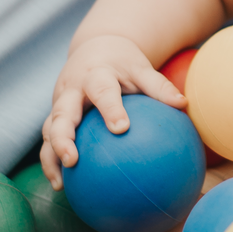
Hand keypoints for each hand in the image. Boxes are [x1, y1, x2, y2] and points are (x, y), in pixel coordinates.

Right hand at [40, 35, 186, 188]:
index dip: (110, 109)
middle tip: (73, 160)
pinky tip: (62, 185)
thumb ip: (159, 86)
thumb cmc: (123, 63)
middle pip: (61, 113)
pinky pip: (49, 140)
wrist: (96, 46)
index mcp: (95, 75)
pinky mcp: (54, 115)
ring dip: (51, 156)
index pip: (102, 91)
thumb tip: (183, 104)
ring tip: (61, 183)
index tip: (121, 129)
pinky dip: (52, 162)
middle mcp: (72, 90)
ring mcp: (59, 103)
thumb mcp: (141, 68)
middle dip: (63, 137)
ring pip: (49, 130)